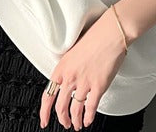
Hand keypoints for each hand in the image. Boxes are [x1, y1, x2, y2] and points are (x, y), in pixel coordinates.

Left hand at [39, 6, 129, 129]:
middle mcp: (70, 76)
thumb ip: (68, 67)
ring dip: (75, 121)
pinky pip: (90, 108)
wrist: (110, 33)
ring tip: (77, 125)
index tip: (44, 120)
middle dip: (62, 119)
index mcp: (62, 67)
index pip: (47, 95)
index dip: (44, 112)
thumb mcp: (73, 51)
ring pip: (75, 110)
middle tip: (65, 124)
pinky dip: (89, 117)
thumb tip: (67, 80)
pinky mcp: (98, 86)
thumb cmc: (95, 37)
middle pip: (60, 107)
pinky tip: (89, 120)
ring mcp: (84, 82)